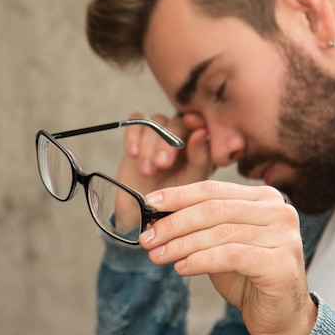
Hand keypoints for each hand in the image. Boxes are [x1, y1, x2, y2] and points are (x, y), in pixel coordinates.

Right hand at [113, 112, 213, 231]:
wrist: (143, 214)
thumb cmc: (174, 200)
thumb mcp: (192, 182)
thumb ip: (200, 158)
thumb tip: (202, 131)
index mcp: (199, 144)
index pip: (201, 123)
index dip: (196, 120)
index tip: (192, 122)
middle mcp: (181, 135)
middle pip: (177, 122)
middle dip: (167, 142)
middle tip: (162, 164)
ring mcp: (159, 133)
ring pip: (156, 121)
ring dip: (149, 144)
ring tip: (147, 171)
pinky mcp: (138, 134)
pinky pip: (136, 120)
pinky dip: (133, 134)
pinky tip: (133, 154)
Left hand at [139, 180, 317, 334]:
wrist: (280, 316)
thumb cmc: (248, 276)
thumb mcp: (220, 243)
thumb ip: (200, 226)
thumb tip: (157, 217)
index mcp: (264, 198)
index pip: (213, 189)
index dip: (178, 195)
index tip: (149, 203)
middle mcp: (279, 211)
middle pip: (214, 209)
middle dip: (175, 223)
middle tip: (148, 237)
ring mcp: (284, 236)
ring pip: (220, 233)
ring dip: (182, 245)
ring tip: (158, 256)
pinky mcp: (281, 263)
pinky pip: (230, 256)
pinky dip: (200, 261)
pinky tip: (182, 268)